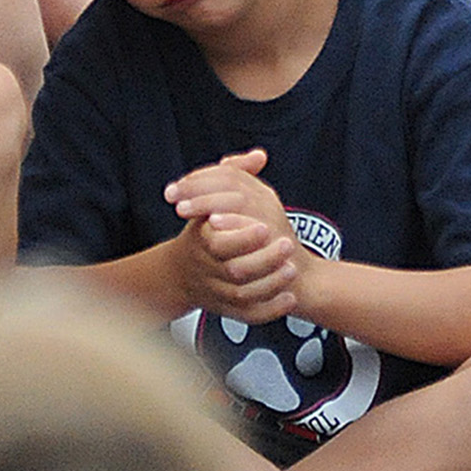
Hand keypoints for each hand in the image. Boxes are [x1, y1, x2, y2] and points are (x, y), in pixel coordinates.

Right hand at [164, 147, 301, 322]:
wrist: (180, 273)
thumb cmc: (201, 229)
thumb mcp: (209, 198)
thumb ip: (234, 174)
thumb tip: (259, 156)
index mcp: (201, 241)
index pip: (219, 243)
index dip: (243, 237)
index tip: (267, 227)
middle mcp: (207, 269)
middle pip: (235, 271)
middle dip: (264, 259)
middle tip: (287, 246)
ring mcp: (217, 292)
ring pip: (244, 295)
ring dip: (270, 284)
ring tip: (291, 270)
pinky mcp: (228, 309)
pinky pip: (249, 315)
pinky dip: (270, 309)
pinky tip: (288, 298)